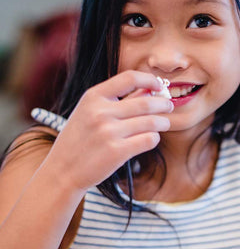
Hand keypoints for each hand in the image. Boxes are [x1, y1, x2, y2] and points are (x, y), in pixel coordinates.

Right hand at [42, 71, 172, 192]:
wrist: (62, 170)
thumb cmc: (79, 140)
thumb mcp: (89, 112)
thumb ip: (116, 100)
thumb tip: (150, 88)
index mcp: (92, 97)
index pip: (129, 78)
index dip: (149, 79)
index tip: (159, 85)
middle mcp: (100, 112)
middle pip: (146, 102)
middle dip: (163, 103)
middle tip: (169, 106)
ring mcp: (109, 132)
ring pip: (151, 122)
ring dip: (163, 122)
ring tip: (164, 124)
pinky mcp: (117, 152)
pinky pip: (148, 140)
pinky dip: (154, 138)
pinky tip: (151, 138)